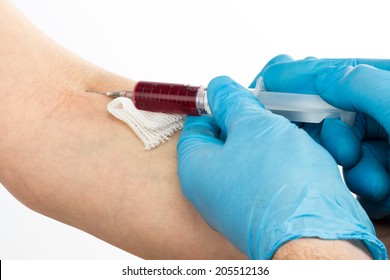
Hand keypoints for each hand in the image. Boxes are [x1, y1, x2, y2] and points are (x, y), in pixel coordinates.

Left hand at [177, 76, 385, 258]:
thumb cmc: (279, 182)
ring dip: (269, 135)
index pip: (196, 125)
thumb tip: (218, 87)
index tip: (237, 94)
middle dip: (248, 119)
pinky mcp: (263, 208)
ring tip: (290, 122)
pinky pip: (266, 173)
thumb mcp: (252, 125)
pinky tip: (300, 145)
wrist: (317, 236)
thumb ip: (232, 102)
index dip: (216, 105)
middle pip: (225, 140)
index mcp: (196, 168)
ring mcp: (237, 200)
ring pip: (250, 155)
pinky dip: (281, 156)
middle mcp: (212, 189)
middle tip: (269, 106)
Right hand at [261, 56, 389, 219]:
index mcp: (389, 86)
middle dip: (333, 137)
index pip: (332, 73)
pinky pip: (356, 177)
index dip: (297, 77)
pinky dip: (365, 189)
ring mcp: (387, 146)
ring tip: (381, 179)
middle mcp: (387, 113)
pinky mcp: (387, 175)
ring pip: (342, 152)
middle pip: (332, 115)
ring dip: (354, 168)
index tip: (265, 83)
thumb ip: (363, 84)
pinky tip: (387, 192)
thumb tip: (323, 75)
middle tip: (346, 149)